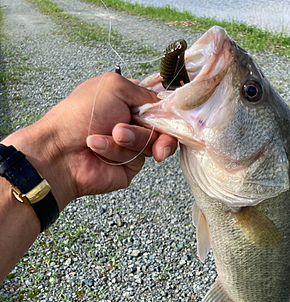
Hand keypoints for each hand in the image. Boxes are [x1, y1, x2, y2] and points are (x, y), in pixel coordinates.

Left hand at [3, 73, 176, 209]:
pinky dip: (118, 151)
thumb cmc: (80, 114)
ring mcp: (132, 146)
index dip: (167, 111)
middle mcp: (132, 123)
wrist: (61, 150)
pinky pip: (138, 159)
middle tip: (128, 128)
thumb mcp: (114, 86)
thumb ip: (144, 91)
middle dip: (152, 129)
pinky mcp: (130, 167)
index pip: (160, 106)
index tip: (169, 114)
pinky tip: (99, 148)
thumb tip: (162, 102)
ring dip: (130, 138)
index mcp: (129, 102)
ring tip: (109, 135)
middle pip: (164, 127)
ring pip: (153, 143)